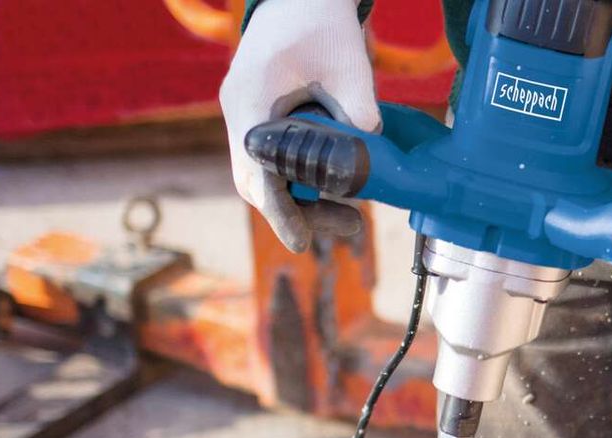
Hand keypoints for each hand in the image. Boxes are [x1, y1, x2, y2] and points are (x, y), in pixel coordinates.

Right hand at [220, 0, 381, 249]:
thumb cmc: (321, 21)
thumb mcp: (351, 68)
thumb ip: (360, 117)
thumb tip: (372, 168)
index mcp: (251, 100)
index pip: (259, 171)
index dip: (280, 211)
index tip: (301, 242)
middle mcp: (240, 113)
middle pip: (258, 184)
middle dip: (300, 214)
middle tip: (351, 225)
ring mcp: (245, 117)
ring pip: (264, 179)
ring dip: (303, 204)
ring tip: (352, 219)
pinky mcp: (258, 120)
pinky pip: (273, 164)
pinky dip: (301, 184)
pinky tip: (337, 190)